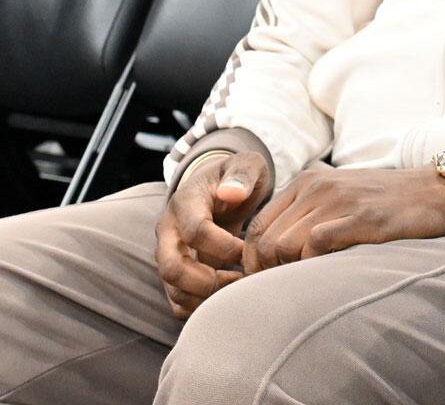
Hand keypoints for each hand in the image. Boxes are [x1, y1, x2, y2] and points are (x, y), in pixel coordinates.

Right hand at [154, 151, 270, 317]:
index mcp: (185, 202)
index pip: (195, 231)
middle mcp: (168, 230)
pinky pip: (177, 300)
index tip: (248, 249)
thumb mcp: (246, 164)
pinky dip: (199, 307)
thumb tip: (231, 193)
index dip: (224, 246)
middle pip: (172, 267)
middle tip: (241, 280)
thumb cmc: (237, 178)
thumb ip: (242, 174)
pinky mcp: (175, 269)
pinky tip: (227, 298)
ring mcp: (168, 253)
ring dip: (206, 297)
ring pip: (173, 289)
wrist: (219, 187)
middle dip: (208, 281)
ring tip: (239, 289)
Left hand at [240, 166, 444, 273]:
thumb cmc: (386, 203)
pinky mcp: (361, 217)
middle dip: (267, 272)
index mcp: (307, 182)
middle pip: (265, 241)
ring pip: (284, 245)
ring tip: (308, 279)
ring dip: (290, 270)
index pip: (256, 226)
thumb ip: (306, 214)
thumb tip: (271, 254)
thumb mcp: (339, 196)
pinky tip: (330, 268)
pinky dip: (314, 263)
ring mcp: (339, 201)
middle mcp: (317, 187)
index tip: (268, 279)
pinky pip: (315, 245)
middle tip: (286, 287)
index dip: (254, 260)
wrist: (437, 192)